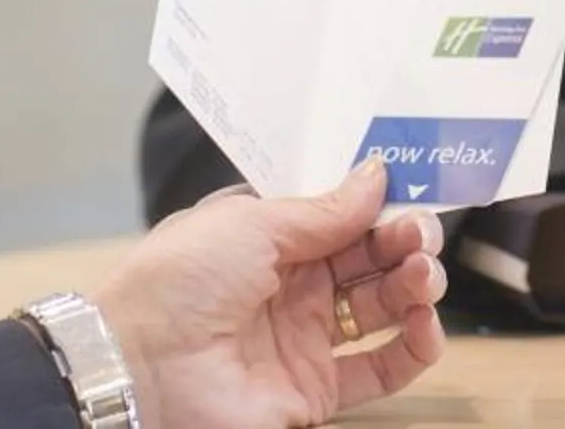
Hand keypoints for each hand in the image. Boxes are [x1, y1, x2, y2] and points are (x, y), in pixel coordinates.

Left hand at [93, 157, 449, 428]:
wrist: (140, 369)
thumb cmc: (174, 284)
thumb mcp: (250, 223)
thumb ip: (323, 209)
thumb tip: (376, 176)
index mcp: (266, 237)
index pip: (339, 216)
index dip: (377, 204)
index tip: (412, 190)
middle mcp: (288, 286)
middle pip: (366, 258)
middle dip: (403, 242)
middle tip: (422, 236)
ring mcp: (303, 338)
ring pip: (379, 308)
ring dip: (413, 288)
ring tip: (423, 278)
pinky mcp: (314, 389)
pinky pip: (379, 370)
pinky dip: (414, 349)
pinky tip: (425, 326)